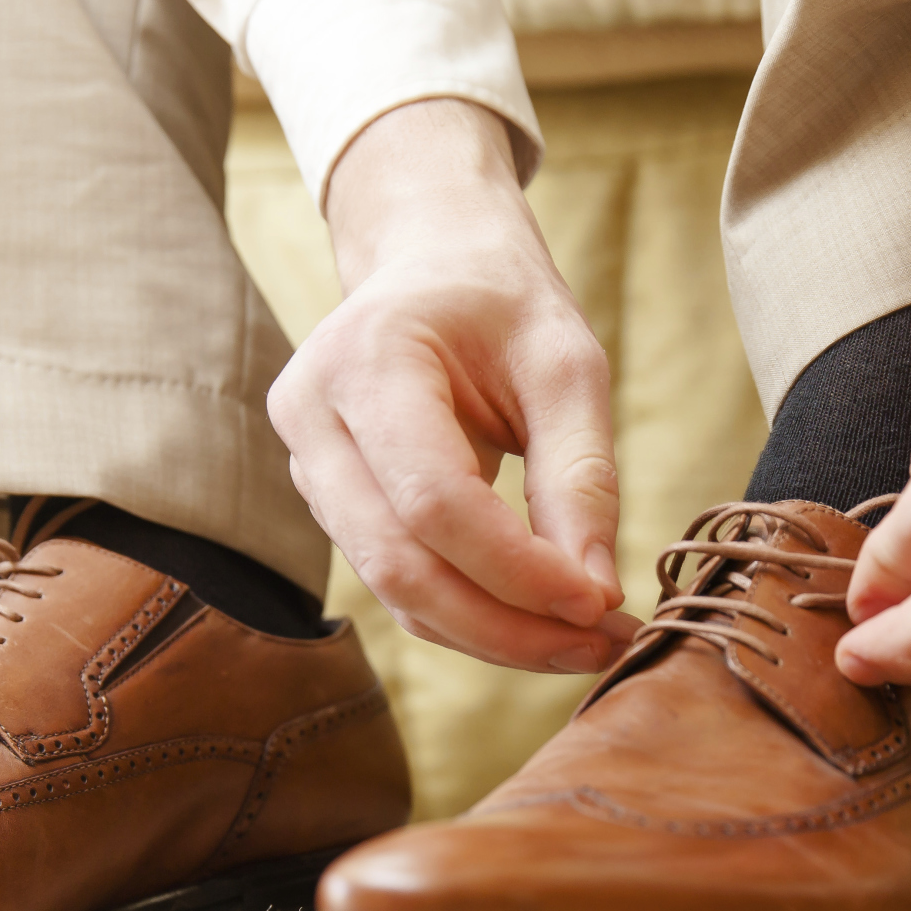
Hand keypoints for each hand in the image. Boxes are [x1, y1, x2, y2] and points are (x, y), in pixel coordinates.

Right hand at [268, 99, 635, 672]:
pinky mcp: (331, 505)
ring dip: (494, 635)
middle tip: (602, 648)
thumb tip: (594, 595)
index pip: (432, 499)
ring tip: (585, 643)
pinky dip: (471, 617)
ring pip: (394, 590)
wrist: (432, 263)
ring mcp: (308, 466)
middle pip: (399, 563)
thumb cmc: (502, 303)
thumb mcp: (565, 363)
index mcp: (363, 361)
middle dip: (505, 624)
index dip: (515, 567)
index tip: (600, 603)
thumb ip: (580, 474)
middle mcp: (311, 418)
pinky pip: (398, 584)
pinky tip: (539, 622)